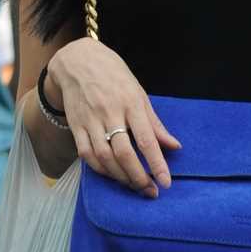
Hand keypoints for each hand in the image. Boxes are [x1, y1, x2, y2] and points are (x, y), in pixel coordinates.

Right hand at [48, 38, 179, 197]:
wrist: (77, 61)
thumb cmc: (114, 77)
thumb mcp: (139, 94)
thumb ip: (155, 124)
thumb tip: (174, 146)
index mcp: (131, 103)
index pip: (146, 139)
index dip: (156, 164)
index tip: (165, 183)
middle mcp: (110, 113)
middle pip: (124, 153)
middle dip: (138, 177)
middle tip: (149, 190)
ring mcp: (90, 121)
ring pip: (104, 158)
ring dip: (120, 177)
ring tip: (133, 185)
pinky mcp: (76, 126)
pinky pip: (86, 155)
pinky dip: (100, 169)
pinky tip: (112, 174)